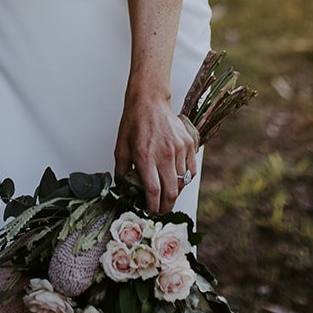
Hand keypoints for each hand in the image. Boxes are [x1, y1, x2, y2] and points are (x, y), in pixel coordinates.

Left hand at [114, 88, 198, 214]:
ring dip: (175, 193)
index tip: (151, 212)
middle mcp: (164, 155)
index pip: (153, 191)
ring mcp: (179, 149)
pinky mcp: (188, 144)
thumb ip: (121, 170)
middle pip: (171, 192)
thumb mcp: (121, 146)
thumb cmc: (134, 122)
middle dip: (166, 207)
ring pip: (182, 183)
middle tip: (161, 211)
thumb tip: (122, 188)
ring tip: (168, 195)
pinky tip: (178, 180)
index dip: (153, 207)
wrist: (149, 100)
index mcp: (145, 157)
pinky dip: (186, 179)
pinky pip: (192, 170)